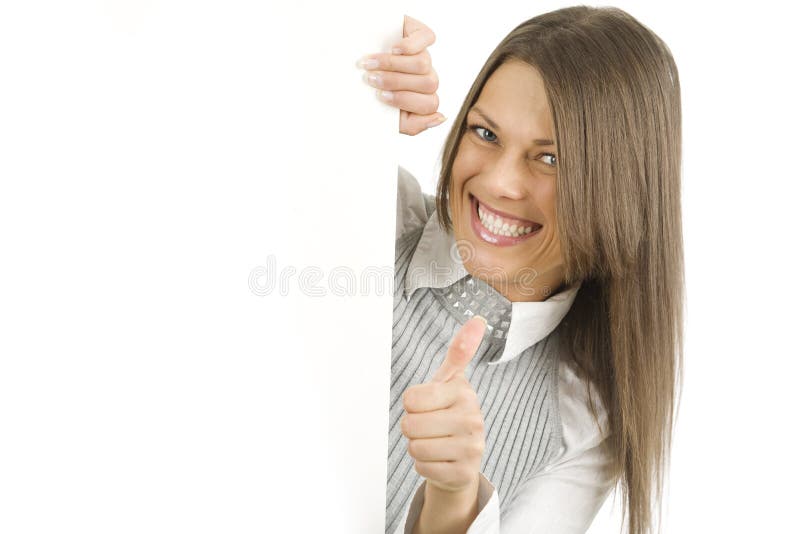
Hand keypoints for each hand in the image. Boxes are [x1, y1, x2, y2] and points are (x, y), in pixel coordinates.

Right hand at [356, 14, 443, 134]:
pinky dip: (410, 45)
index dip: (405, 101)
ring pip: (424, 63)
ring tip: (370, 64)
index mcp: (422, 98)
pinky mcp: (419, 32)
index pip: (430, 105)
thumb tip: (440, 118)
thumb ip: (412, 125)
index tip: (379, 97)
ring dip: (393, 65)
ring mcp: (424, 54)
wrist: (349, 56)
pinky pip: (427, 37)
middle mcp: (426, 77)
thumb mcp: (384, 115)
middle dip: (395, 82)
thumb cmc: (366, 92)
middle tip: (370, 79)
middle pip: (428, 84)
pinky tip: (393, 48)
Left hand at [400, 316, 487, 492]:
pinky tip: (440, 461)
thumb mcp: (450, 381)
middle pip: (410, 425)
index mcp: (464, 392)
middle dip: (413, 428)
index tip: (428, 404)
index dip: (412, 404)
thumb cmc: (448, 412)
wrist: (461, 458)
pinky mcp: (465, 474)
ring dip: (418, 448)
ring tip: (435, 443)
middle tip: (430, 427)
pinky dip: (425, 466)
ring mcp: (472, 448)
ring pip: (416, 448)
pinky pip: (423, 469)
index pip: (410, 399)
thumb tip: (478, 319)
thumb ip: (460, 351)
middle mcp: (473, 419)